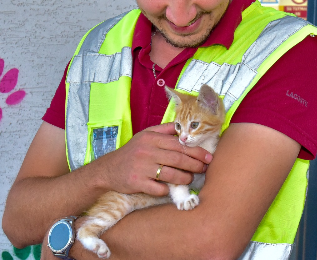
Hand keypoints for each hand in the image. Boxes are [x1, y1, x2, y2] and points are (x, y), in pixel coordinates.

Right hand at [95, 123, 211, 195]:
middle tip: (204, 168)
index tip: (208, 157)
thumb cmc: (131, 152)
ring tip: (191, 178)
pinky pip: (159, 188)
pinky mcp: (137, 182)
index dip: (196, 151)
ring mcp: (142, 167)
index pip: (178, 144)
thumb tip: (182, 126)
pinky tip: (170, 188)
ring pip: (171, 174)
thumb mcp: (145, 135)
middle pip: (178, 159)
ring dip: (185, 178)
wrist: (108, 169)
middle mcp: (147, 151)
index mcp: (151, 138)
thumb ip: (164, 130)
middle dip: (195, 164)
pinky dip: (167, 189)